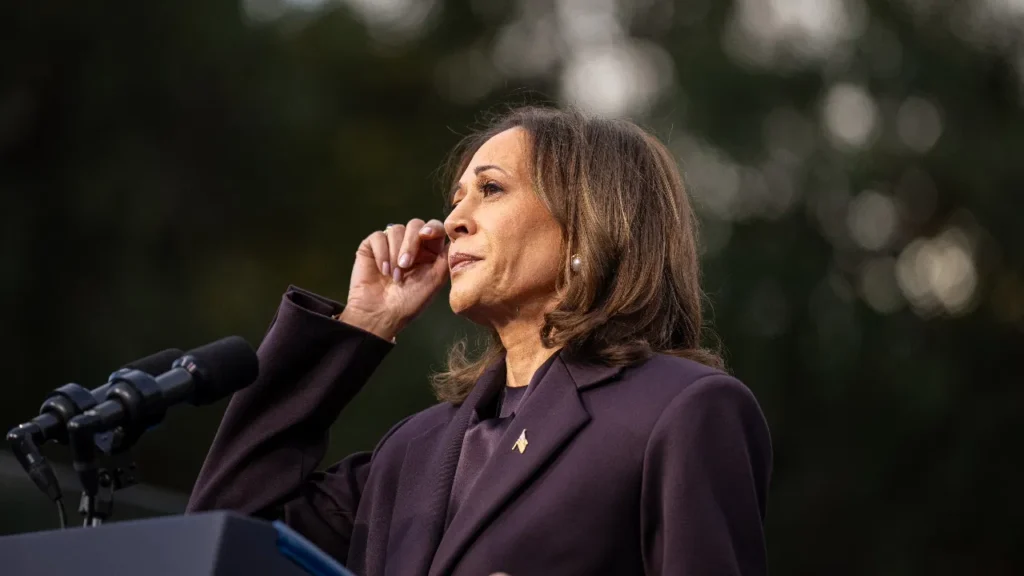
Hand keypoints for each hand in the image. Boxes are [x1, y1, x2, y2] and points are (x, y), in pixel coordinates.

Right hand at [340, 218, 448, 340]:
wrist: (381, 314)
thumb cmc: (410, 302)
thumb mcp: (435, 280)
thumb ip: (446, 258)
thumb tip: (456, 237)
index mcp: (429, 251)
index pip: (434, 228)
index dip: (432, 227)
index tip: (426, 235)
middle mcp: (411, 245)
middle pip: (415, 225)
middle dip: (410, 243)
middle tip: (405, 265)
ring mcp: (391, 244)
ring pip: (396, 229)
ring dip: (395, 253)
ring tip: (394, 276)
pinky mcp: (372, 246)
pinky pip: (378, 236)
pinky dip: (381, 253)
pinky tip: (383, 270)